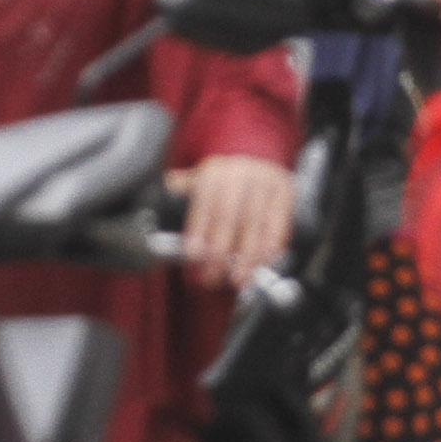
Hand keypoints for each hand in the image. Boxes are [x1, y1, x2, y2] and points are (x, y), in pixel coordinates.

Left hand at [176, 153, 296, 287]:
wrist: (257, 163)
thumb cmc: (223, 187)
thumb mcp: (198, 185)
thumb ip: (179, 197)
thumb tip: (156, 206)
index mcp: (213, 172)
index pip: (204, 201)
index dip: (198, 229)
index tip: (194, 255)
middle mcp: (239, 172)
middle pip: (228, 214)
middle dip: (220, 250)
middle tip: (214, 277)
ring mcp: (264, 180)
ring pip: (255, 222)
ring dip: (247, 255)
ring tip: (239, 278)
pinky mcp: (284, 190)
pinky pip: (278, 221)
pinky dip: (272, 243)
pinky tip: (265, 260)